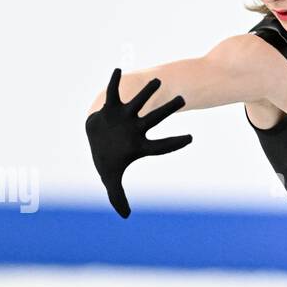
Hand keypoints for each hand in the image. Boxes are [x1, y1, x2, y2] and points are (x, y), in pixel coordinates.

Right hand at [85, 68, 188, 217]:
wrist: (95, 140)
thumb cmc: (108, 159)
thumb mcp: (111, 179)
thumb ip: (117, 196)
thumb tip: (125, 217)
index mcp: (140, 145)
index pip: (161, 146)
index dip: (174, 143)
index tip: (191, 138)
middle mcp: (136, 127)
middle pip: (156, 118)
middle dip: (168, 109)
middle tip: (183, 99)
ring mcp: (124, 116)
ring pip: (139, 102)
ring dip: (147, 92)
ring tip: (157, 81)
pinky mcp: (110, 108)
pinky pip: (113, 93)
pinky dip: (114, 81)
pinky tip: (118, 70)